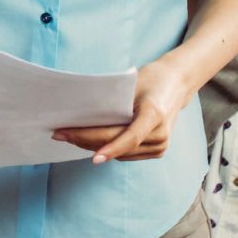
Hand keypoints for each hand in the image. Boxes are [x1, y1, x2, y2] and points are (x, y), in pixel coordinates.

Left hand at [52, 56, 195, 162]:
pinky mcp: (157, 151)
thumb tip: (83, 115)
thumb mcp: (133, 85)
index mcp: (155, 115)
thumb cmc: (152, 79)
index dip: (110, 149)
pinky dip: (108, 149)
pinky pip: (127, 154)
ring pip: (120, 153)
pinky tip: (87, 142)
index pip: (130, 138)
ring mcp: (160, 145)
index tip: (93, 158)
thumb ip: (114, 103)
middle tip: (59, 134)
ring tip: (68, 136)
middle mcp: (160, 134)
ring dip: (93, 146)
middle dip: (85, 141)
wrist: (178, 83)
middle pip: (118, 144)